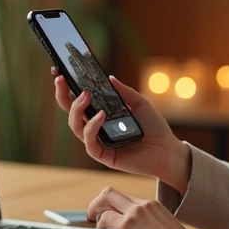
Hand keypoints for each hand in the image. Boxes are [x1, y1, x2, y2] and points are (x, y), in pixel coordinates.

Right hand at [52, 68, 190, 191]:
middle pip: (71, 113)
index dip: (67, 89)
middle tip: (61, 79)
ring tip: (85, 95)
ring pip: (76, 127)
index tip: (60, 73)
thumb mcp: (140, 104)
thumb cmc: (155, 128)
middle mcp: (96, 128)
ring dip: (77, 109)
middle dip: (62, 95)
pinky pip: (90, 143)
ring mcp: (98, 142)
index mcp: (102, 115)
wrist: (168, 150)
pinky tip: (101, 115)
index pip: (79, 101)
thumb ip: (124, 92)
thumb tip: (109, 77)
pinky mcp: (103, 156)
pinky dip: (92, 127)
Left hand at [88, 187, 188, 228]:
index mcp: (154, 206)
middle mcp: (143, 205)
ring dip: (95, 208)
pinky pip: (106, 217)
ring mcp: (134, 213)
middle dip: (100, 200)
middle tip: (94, 211)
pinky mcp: (126, 226)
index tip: (113, 214)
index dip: (117, 206)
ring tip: (93, 218)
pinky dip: (100, 223)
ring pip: (107, 197)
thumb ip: (157, 226)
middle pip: (113, 192)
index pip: (128, 199)